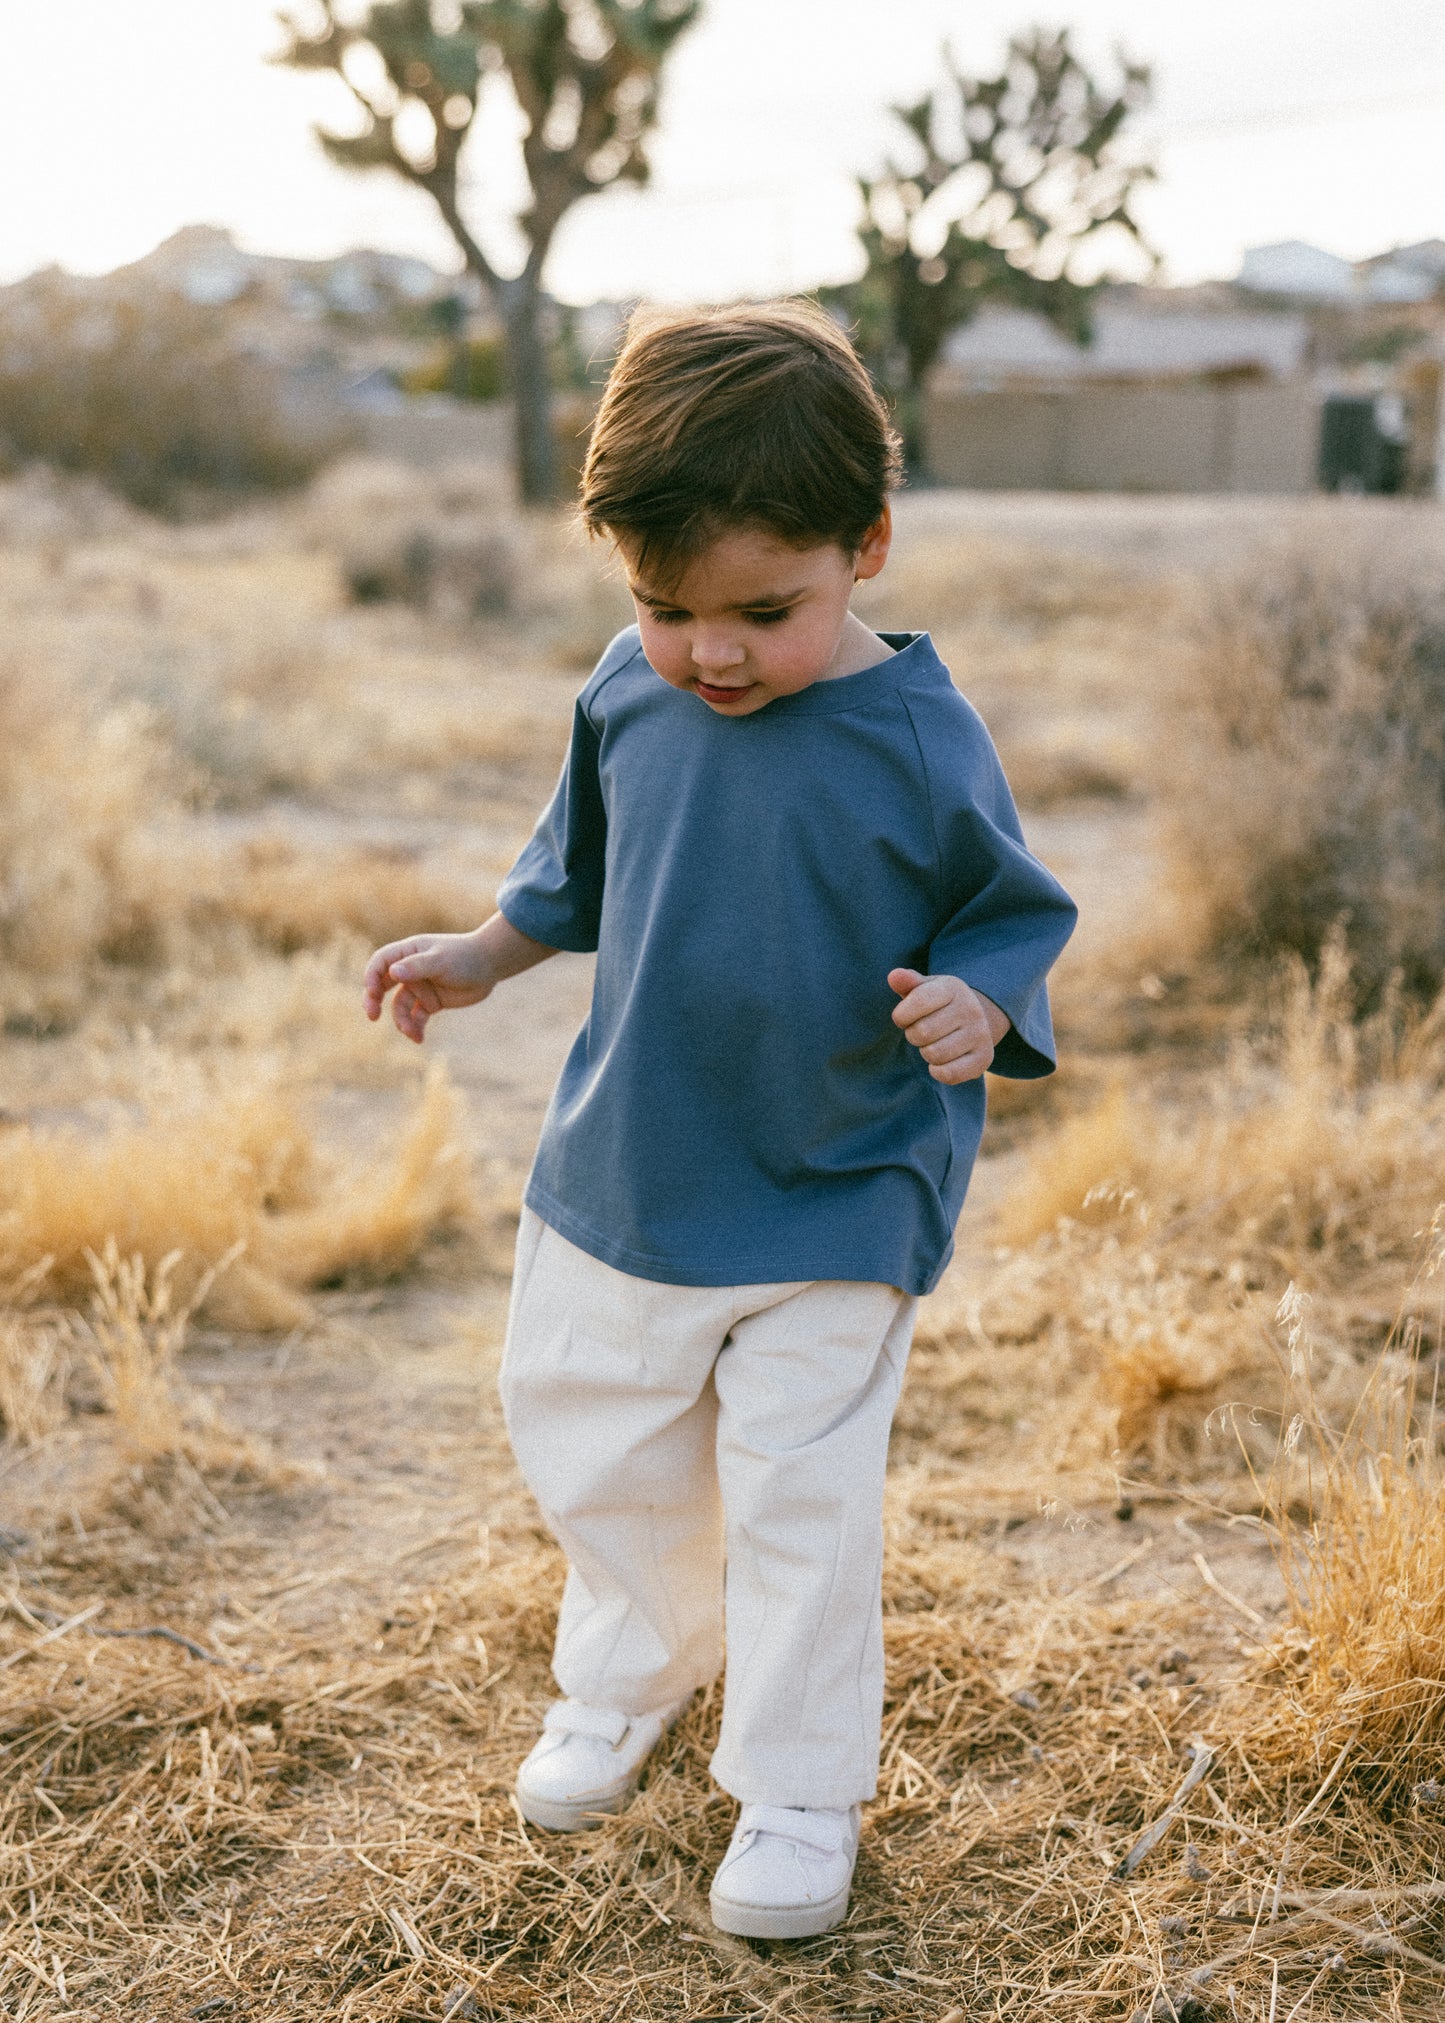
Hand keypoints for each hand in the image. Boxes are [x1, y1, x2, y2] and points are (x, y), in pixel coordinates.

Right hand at [363, 930, 494, 1043]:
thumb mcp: (440, 960)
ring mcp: (420, 987)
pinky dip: (415, 1028)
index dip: (371, 977)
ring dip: (401, 1021)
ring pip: (399, 1006)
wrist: (491, 965)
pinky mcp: (431, 1002)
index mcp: (408, 952)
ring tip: (412, 1032)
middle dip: (374, 1000)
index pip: (380, 963)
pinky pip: (416, 1018)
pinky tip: (419, 1038)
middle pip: (381, 985)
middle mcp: (410, 970)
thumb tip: (392, 972)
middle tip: (372, 1015)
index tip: (372, 992)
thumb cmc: (465, 956)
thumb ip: (417, 966)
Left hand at [887, 968, 1009, 1084]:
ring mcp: (980, 1034)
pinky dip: (938, 1071)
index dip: (902, 1015)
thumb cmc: (939, 1004)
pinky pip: (949, 1074)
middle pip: (922, 1032)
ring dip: (926, 1052)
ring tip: (934, 1043)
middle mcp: (971, 1009)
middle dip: (913, 1035)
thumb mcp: (924, 988)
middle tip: (922, 1031)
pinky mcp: (984, 1058)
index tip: (904, 1017)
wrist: (975, 1020)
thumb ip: (908, 982)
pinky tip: (941, 1061)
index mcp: (953, 987)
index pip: (918, 1001)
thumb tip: (894, 976)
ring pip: (934, 1054)